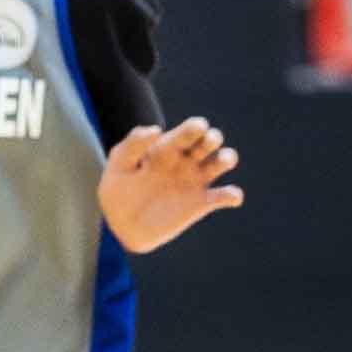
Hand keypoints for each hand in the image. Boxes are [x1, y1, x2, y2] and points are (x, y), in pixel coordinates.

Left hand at [98, 118, 243, 253]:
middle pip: (208, 141)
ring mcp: (195, 180)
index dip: (195, 126)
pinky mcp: (202, 203)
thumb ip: (133, 145)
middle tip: (207, 141)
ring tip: (222, 160)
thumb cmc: (118, 191)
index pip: (187, 131)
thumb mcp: (119, 165)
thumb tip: (156, 129)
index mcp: (168, 147)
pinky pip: (225, 195)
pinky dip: (232, 194)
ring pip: (222, 161)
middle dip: (212, 138)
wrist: (122, 225)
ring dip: (227, 157)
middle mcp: (186, 160)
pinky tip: (230, 196)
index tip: (197, 127)